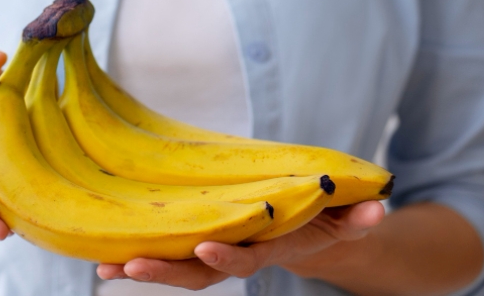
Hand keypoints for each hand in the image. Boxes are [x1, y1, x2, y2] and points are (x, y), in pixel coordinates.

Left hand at [96, 201, 384, 289]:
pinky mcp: (205, 237)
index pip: (247, 260)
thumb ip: (359, 217)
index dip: (227, 257)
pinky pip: (172, 248)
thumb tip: (378, 209)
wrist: (310, 233)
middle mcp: (240, 254)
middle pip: (200, 274)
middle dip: (167, 273)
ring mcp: (221, 249)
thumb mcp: (346, 218)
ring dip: (144, 267)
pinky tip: (107, 257)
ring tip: (105, 268)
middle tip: (130, 268)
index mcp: (271, 249)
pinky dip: (143, 253)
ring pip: (178, 267)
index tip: (205, 249)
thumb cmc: (325, 219)